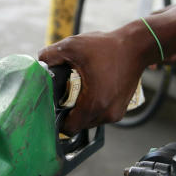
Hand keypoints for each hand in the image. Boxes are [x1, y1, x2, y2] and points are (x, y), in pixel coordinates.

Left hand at [38, 23, 153, 133]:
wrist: (136, 47)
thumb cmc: (108, 47)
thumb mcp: (73, 46)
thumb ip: (50, 55)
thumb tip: (38, 64)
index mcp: (94, 104)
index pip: (69, 128)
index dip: (58, 120)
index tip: (55, 107)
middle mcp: (106, 114)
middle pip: (79, 125)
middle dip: (70, 112)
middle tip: (66, 95)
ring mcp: (116, 113)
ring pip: (90, 121)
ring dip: (83, 110)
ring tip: (80, 91)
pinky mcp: (121, 109)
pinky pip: (101, 115)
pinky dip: (94, 107)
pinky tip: (92, 90)